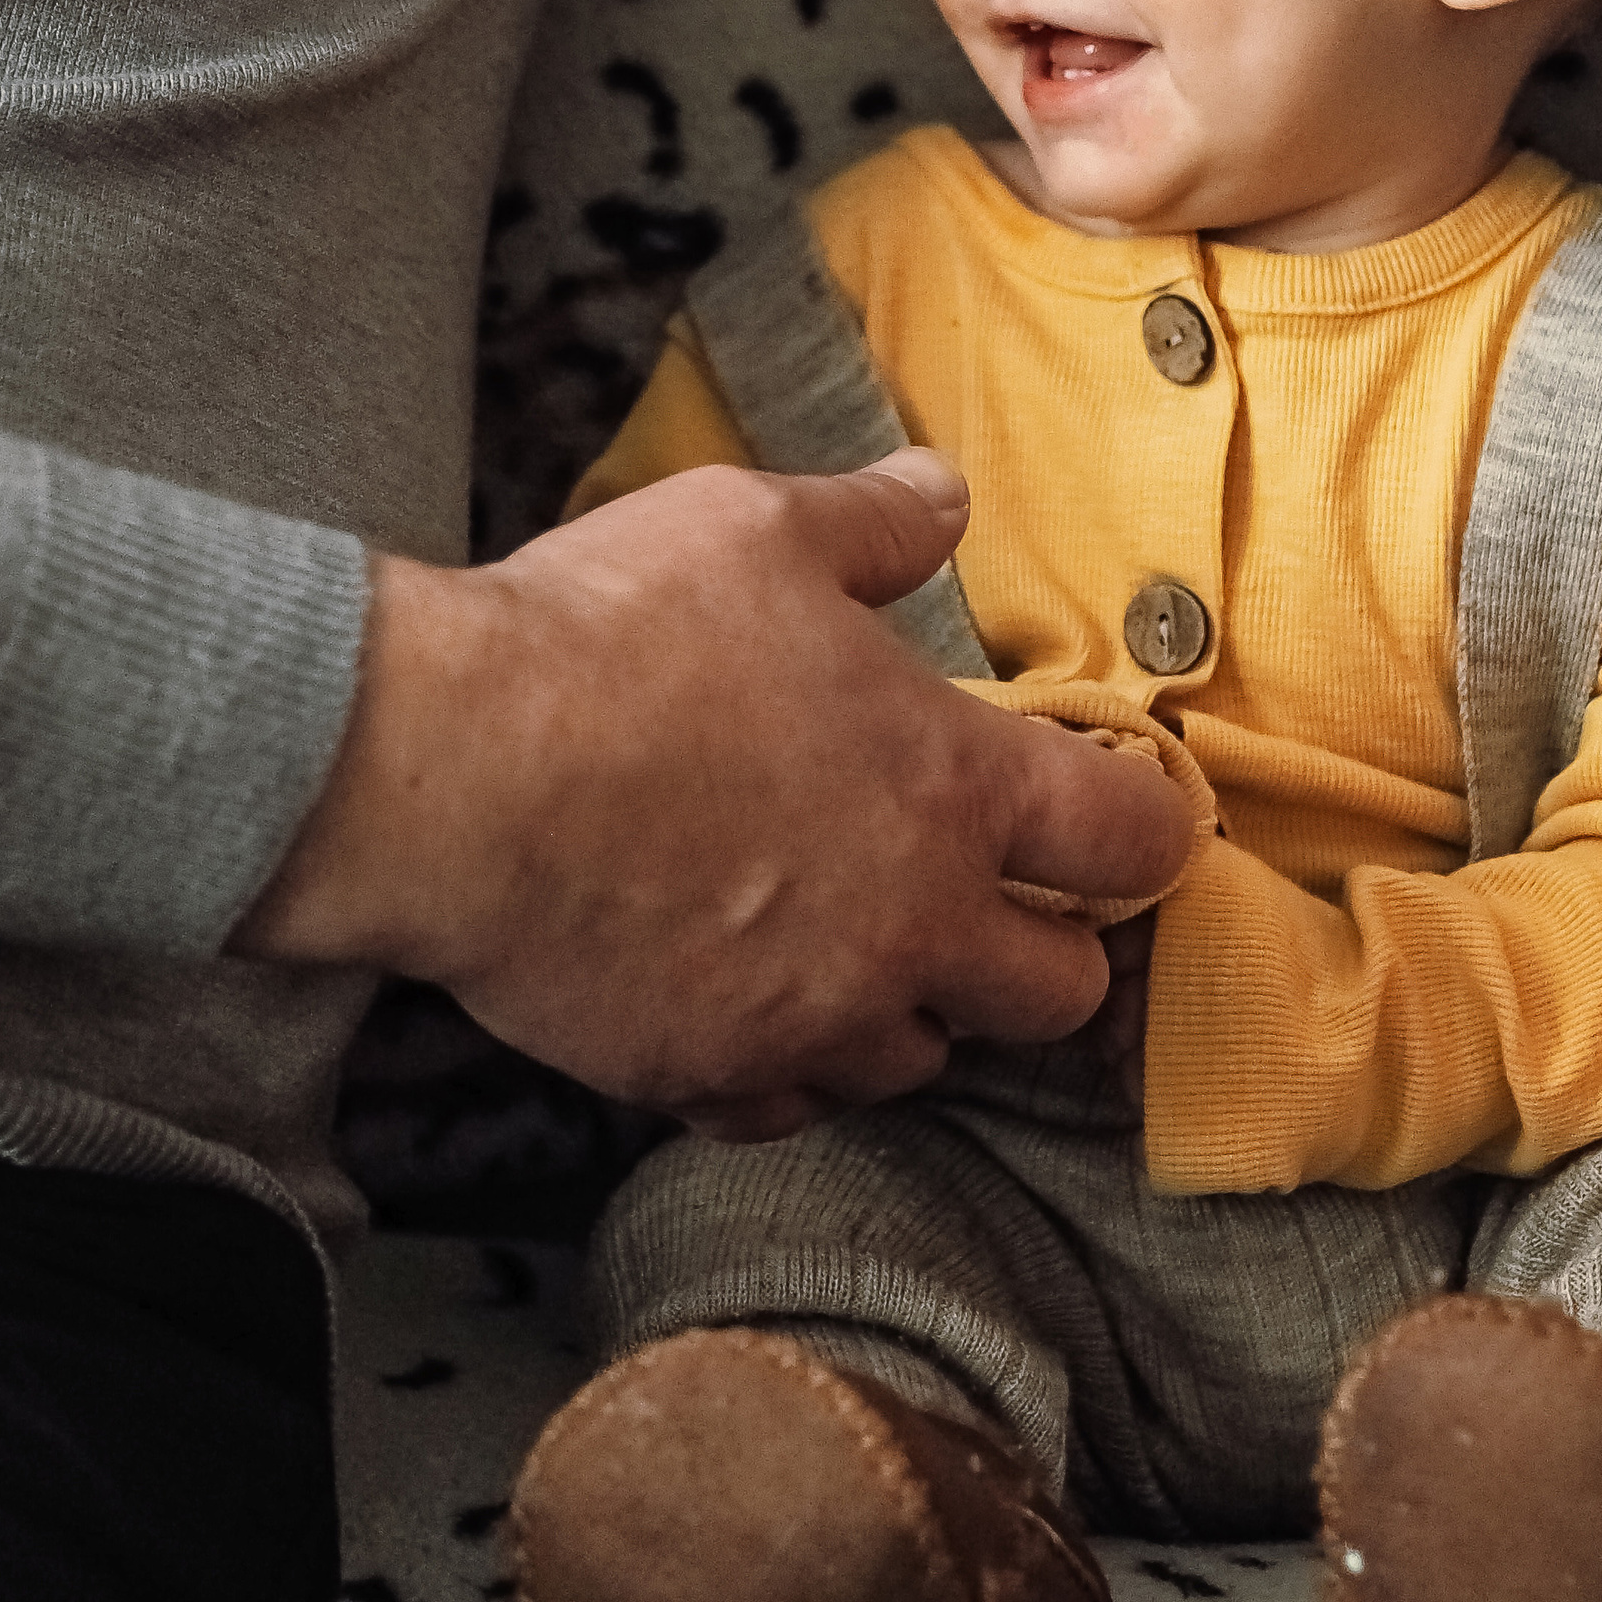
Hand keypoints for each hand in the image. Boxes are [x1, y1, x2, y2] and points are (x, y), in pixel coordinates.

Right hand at [234, 449, 1192, 1135]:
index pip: (1125, 840)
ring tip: (858, 948)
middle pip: (1057, 994)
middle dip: (1047, 953)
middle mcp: (910, 926)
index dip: (1145, 830)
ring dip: (910, 1011)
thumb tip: (942, 492)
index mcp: (951, 787)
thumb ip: (873, 524)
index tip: (1127, 822)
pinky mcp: (707, 1077)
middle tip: (998, 903)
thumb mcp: (757, 529)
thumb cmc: (616, 637)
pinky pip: (788, 1108)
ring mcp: (810, 1019)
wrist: (456, 774)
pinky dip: (786, 1066)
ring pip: (922, 1061)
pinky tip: (747, 1004)